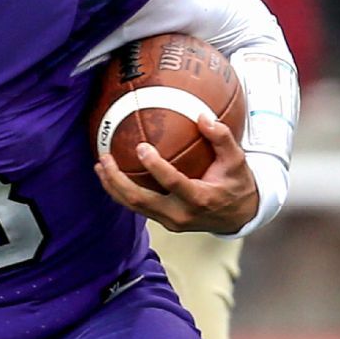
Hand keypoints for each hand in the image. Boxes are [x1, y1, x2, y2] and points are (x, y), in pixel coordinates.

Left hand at [94, 113, 257, 233]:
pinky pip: (137, 208)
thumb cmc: (236, 183)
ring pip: (133, 206)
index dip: (156, 166)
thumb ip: (221, 138)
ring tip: (100, 165)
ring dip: (113, 187)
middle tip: (105, 158)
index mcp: (201, 199)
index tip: (142, 147)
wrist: (239, 216)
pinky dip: (120, 192)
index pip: (173, 183)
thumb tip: (202, 116)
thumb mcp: (236, 160)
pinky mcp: (163, 222)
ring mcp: (170, 221)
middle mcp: (182, 214)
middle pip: (140, 200)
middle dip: (118, 180)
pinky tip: (109, 175)